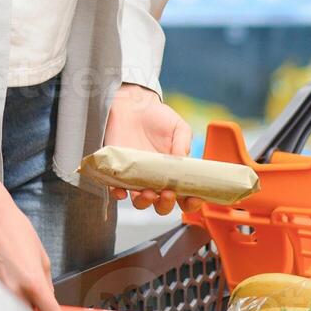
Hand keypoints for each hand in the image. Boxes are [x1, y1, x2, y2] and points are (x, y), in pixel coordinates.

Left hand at [102, 83, 191, 215]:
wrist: (132, 104)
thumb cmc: (158, 117)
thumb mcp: (178, 127)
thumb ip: (183, 144)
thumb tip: (182, 162)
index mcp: (174, 173)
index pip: (184, 196)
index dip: (190, 202)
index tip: (194, 198)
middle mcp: (156, 179)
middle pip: (162, 205)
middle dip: (166, 205)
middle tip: (168, 193)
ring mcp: (137, 177)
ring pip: (140, 202)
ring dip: (145, 203)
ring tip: (149, 192)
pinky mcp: (118, 170)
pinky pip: (116, 189)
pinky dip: (119, 194)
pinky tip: (122, 191)